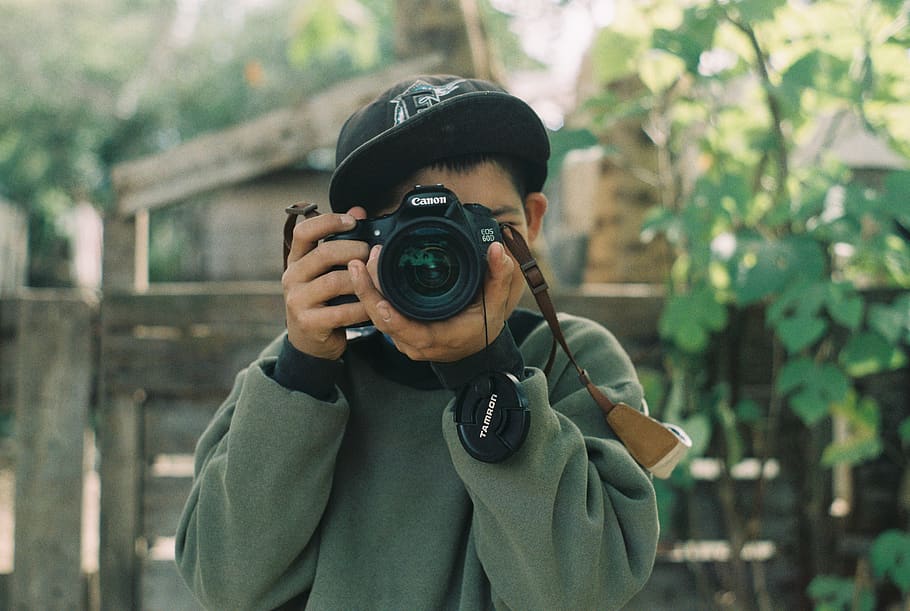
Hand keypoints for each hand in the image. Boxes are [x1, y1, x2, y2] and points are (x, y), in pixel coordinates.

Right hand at [282, 207, 369, 359]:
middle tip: (371, 254)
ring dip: (361, 280)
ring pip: (334, 282)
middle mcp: (292, 277)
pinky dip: (361, 307)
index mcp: (296, 260)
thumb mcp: (327, 270)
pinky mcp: (308, 323)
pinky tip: (372, 305)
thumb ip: (340, 241)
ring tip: (377, 279)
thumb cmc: (324, 299)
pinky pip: (341, 311)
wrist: (311, 341)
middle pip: (324, 254)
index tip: (353, 221)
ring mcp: (297, 300)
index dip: (328, 221)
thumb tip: (359, 210)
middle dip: (354, 250)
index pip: (304, 231)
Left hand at [348, 241, 515, 361]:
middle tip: (361, 264)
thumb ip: (498, 277)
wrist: (475, 347)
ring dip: (366, 291)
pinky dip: (371, 295)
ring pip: (377, 317)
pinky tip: (366, 273)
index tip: (380, 300)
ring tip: (360, 263)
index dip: (392, 318)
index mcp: (437, 338)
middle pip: (383, 320)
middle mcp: (416, 342)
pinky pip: (379, 316)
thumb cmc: (483, 328)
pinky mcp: (399, 332)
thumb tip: (497, 250)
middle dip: (368, 293)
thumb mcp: (496, 304)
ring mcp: (404, 339)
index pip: (409, 331)